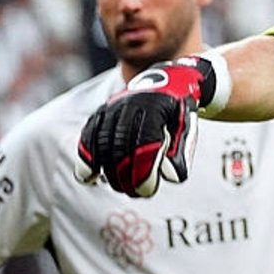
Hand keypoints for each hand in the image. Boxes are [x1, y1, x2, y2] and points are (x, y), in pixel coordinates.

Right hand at [74, 57, 215, 196]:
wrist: (166, 80)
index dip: (144, 169)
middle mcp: (130, 104)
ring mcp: (112, 107)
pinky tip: (90, 177)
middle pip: (120, 145)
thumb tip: (171, 177)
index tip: (148, 190)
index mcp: (155, 107)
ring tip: (120, 187)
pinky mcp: (100, 113)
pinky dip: (86, 158)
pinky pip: (88, 136)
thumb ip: (180, 151)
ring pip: (102, 142)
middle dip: (125, 175)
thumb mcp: (187, 127)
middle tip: (136, 193)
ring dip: (108, 170)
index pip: (145, 142)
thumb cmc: (177, 111)